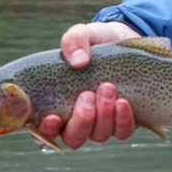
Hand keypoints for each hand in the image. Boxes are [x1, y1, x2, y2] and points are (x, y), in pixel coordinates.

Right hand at [37, 22, 141, 149]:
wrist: (126, 41)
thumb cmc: (95, 42)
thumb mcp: (82, 34)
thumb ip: (74, 41)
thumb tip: (79, 61)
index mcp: (57, 104)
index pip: (45, 131)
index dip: (47, 131)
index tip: (54, 117)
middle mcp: (77, 120)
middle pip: (74, 138)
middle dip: (81, 120)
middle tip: (87, 95)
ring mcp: (101, 124)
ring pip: (98, 135)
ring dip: (103, 116)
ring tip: (108, 88)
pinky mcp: (124, 122)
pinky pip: (123, 132)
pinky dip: (123, 120)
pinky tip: (123, 103)